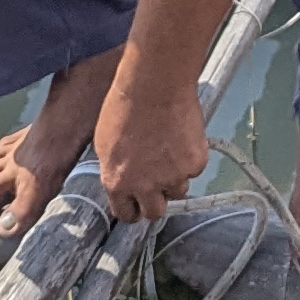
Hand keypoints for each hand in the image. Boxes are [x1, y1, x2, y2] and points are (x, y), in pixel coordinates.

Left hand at [90, 74, 208, 223]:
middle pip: (155, 213)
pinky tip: (182, 138)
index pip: (125, 214)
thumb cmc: (125, 105)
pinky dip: (190, 159)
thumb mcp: (104, 143)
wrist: (155, 85)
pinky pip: (194, 170)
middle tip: (158, 186)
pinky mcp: (195, 164)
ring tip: (170, 152)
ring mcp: (173, 177)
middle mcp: (145, 186)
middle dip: (155, 202)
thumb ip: (115, 169)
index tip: (136, 205)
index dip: (132, 209)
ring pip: (178, 191)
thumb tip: (121, 178)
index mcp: (117, 182)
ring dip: (175, 179)